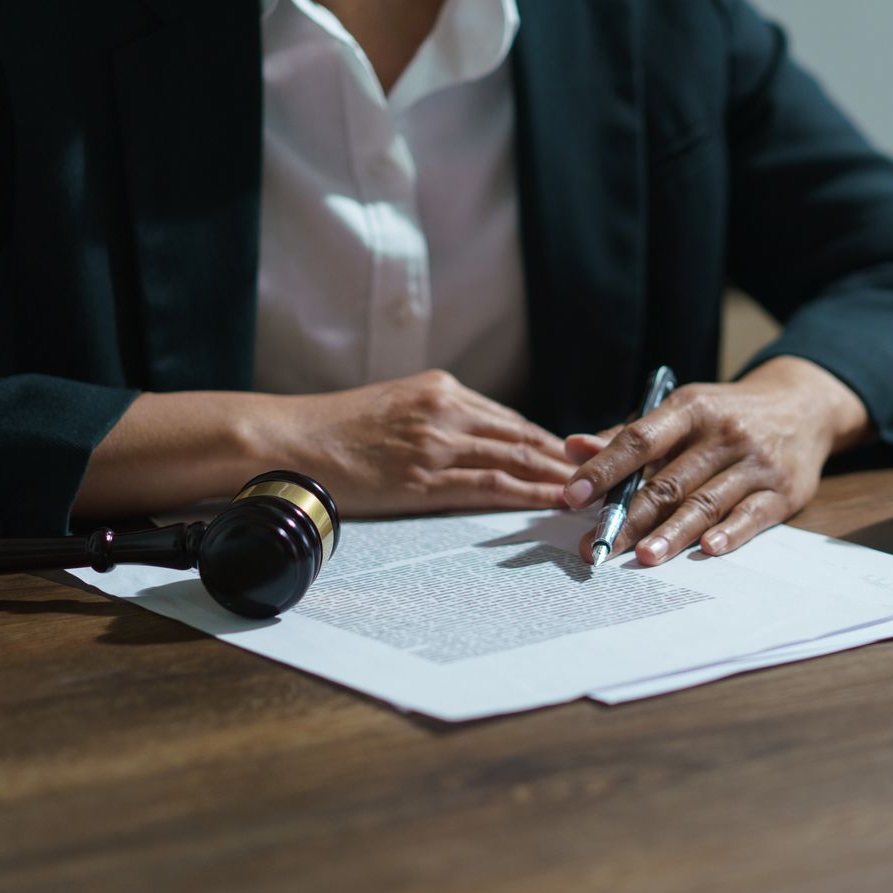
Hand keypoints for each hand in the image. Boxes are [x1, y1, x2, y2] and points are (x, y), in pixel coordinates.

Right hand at [277, 370, 575, 516]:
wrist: (287, 440)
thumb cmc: (335, 431)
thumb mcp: (395, 407)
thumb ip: (437, 418)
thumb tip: (476, 441)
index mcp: (441, 390)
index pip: (511, 419)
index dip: (551, 442)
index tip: (579, 458)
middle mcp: (445, 410)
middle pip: (524, 437)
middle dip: (569, 459)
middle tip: (605, 476)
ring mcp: (436, 443)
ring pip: (515, 459)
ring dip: (559, 478)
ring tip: (593, 493)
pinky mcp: (423, 478)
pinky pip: (490, 486)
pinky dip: (528, 494)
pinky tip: (553, 502)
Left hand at [562, 356, 870, 563]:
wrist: (803, 406)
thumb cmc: (726, 415)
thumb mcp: (682, 411)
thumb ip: (627, 436)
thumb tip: (572, 450)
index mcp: (691, 408)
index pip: (640, 439)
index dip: (605, 468)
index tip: (573, 495)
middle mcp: (724, 433)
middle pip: (669, 481)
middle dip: (629, 517)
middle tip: (597, 546)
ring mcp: (755, 463)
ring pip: (706, 502)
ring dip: (673, 532)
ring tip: (643, 557)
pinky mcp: (783, 491)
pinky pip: (752, 515)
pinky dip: (730, 534)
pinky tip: (707, 550)